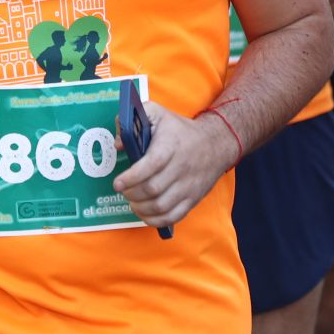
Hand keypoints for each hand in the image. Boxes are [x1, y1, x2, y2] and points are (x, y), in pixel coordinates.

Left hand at [111, 103, 237, 233]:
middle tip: (124, 191)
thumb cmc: (180, 130)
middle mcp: (181, 168)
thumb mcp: (158, 114)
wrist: (216, 143)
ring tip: (132, 202)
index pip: (151, 165)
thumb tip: (119, 143)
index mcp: (171, 146)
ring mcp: (189, 186)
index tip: (117, 183)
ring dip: (141, 209)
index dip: (131, 177)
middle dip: (132, 194)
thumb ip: (133, 120)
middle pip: (153, 189)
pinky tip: (145, 213)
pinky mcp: (193, 199)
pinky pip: (173, 217)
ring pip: (161, 206)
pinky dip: (155, 220)